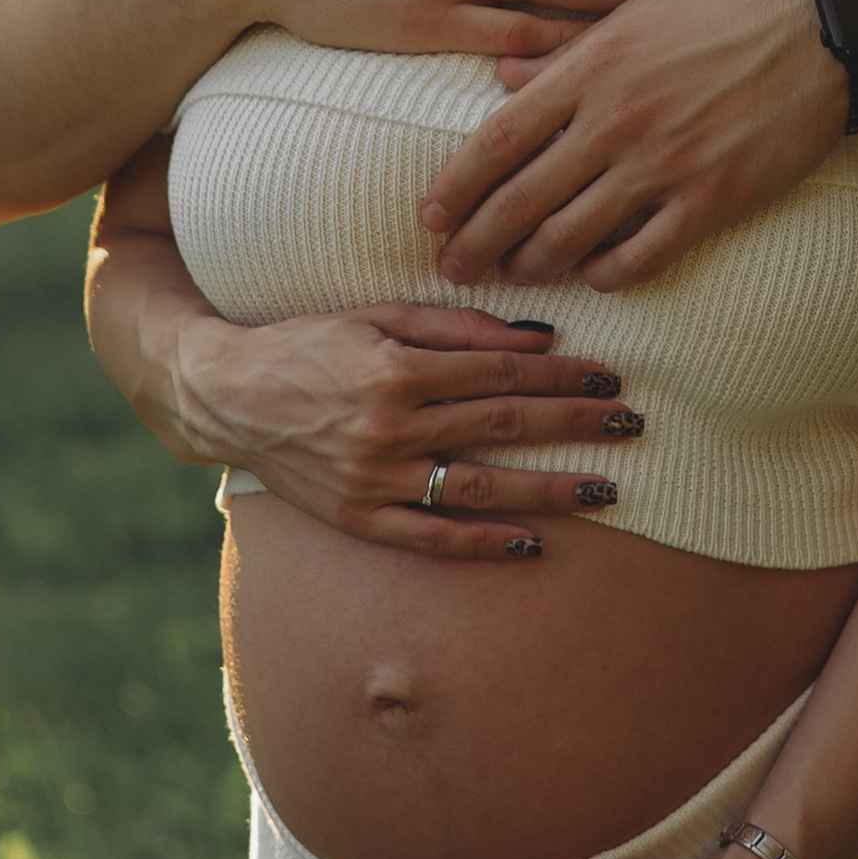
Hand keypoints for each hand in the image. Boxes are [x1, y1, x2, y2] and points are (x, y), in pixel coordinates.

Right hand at [164, 298, 643, 557]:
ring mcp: (373, 479)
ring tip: (607, 490)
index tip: (609, 376)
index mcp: (396, 369)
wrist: (228, 396)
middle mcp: (388, 427)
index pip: (500, 372)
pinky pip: (432, 537)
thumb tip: (538, 336)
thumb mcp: (377, 315)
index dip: (561, 375)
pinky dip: (484, 542)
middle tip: (630, 424)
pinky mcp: (358, 518)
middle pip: (502, 426)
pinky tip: (534, 543)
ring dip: (550, 490)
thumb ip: (457, 325)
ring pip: (479, 488)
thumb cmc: (310, 343)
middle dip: (573, 424)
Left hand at [418, 0, 846, 289]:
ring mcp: (664, 163)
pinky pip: (641, 256)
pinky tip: (595, 277)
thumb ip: (567, 52)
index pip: (497, 138)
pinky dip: (608, 275)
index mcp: (591, 66)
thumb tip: (503, 78)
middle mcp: (616, 119)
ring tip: (514, 275)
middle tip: (452, 268)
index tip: (428, 215)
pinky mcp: (712, 198)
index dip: (455, 185)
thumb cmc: (727, 7)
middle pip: (520, 199)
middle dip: (476, 242)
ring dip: (532, 264)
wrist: (824, 30)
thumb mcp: (637, 9)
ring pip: (571, 236)